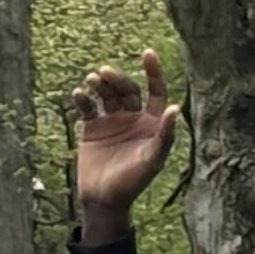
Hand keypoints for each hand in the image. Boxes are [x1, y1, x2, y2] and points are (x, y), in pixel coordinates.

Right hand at [71, 51, 178, 243]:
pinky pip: (87, 108)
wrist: (103, 200)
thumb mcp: (152, 159)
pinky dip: (83, 99)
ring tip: (92, 80)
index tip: (147, 53)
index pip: (155, 91)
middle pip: (127, 89)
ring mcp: (111, 122)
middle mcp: (132, 118)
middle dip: (117, 79)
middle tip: (105, 73)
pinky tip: (79, 93)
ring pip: (107, 95)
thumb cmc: (132, 183)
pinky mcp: (91, 128)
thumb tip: (175, 108)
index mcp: (150, 123)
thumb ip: (164, 135)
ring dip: (100, 85)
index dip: (153, 72)